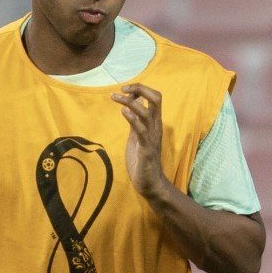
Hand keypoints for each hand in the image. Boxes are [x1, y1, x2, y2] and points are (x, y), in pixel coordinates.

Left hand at [113, 82, 167, 199]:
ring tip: (115, 97)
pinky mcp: (146, 149)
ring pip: (146, 112)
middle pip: (156, 99)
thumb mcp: (137, 135)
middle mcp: (155, 127)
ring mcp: (151, 137)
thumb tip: (134, 103)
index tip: (125, 89)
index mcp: (154, 123)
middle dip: (140, 89)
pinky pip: (141, 130)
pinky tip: (123, 112)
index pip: (154, 98)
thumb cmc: (142, 160)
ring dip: (129, 102)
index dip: (141, 89)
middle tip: (123, 89)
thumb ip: (136, 120)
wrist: (150, 183)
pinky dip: (132, 118)